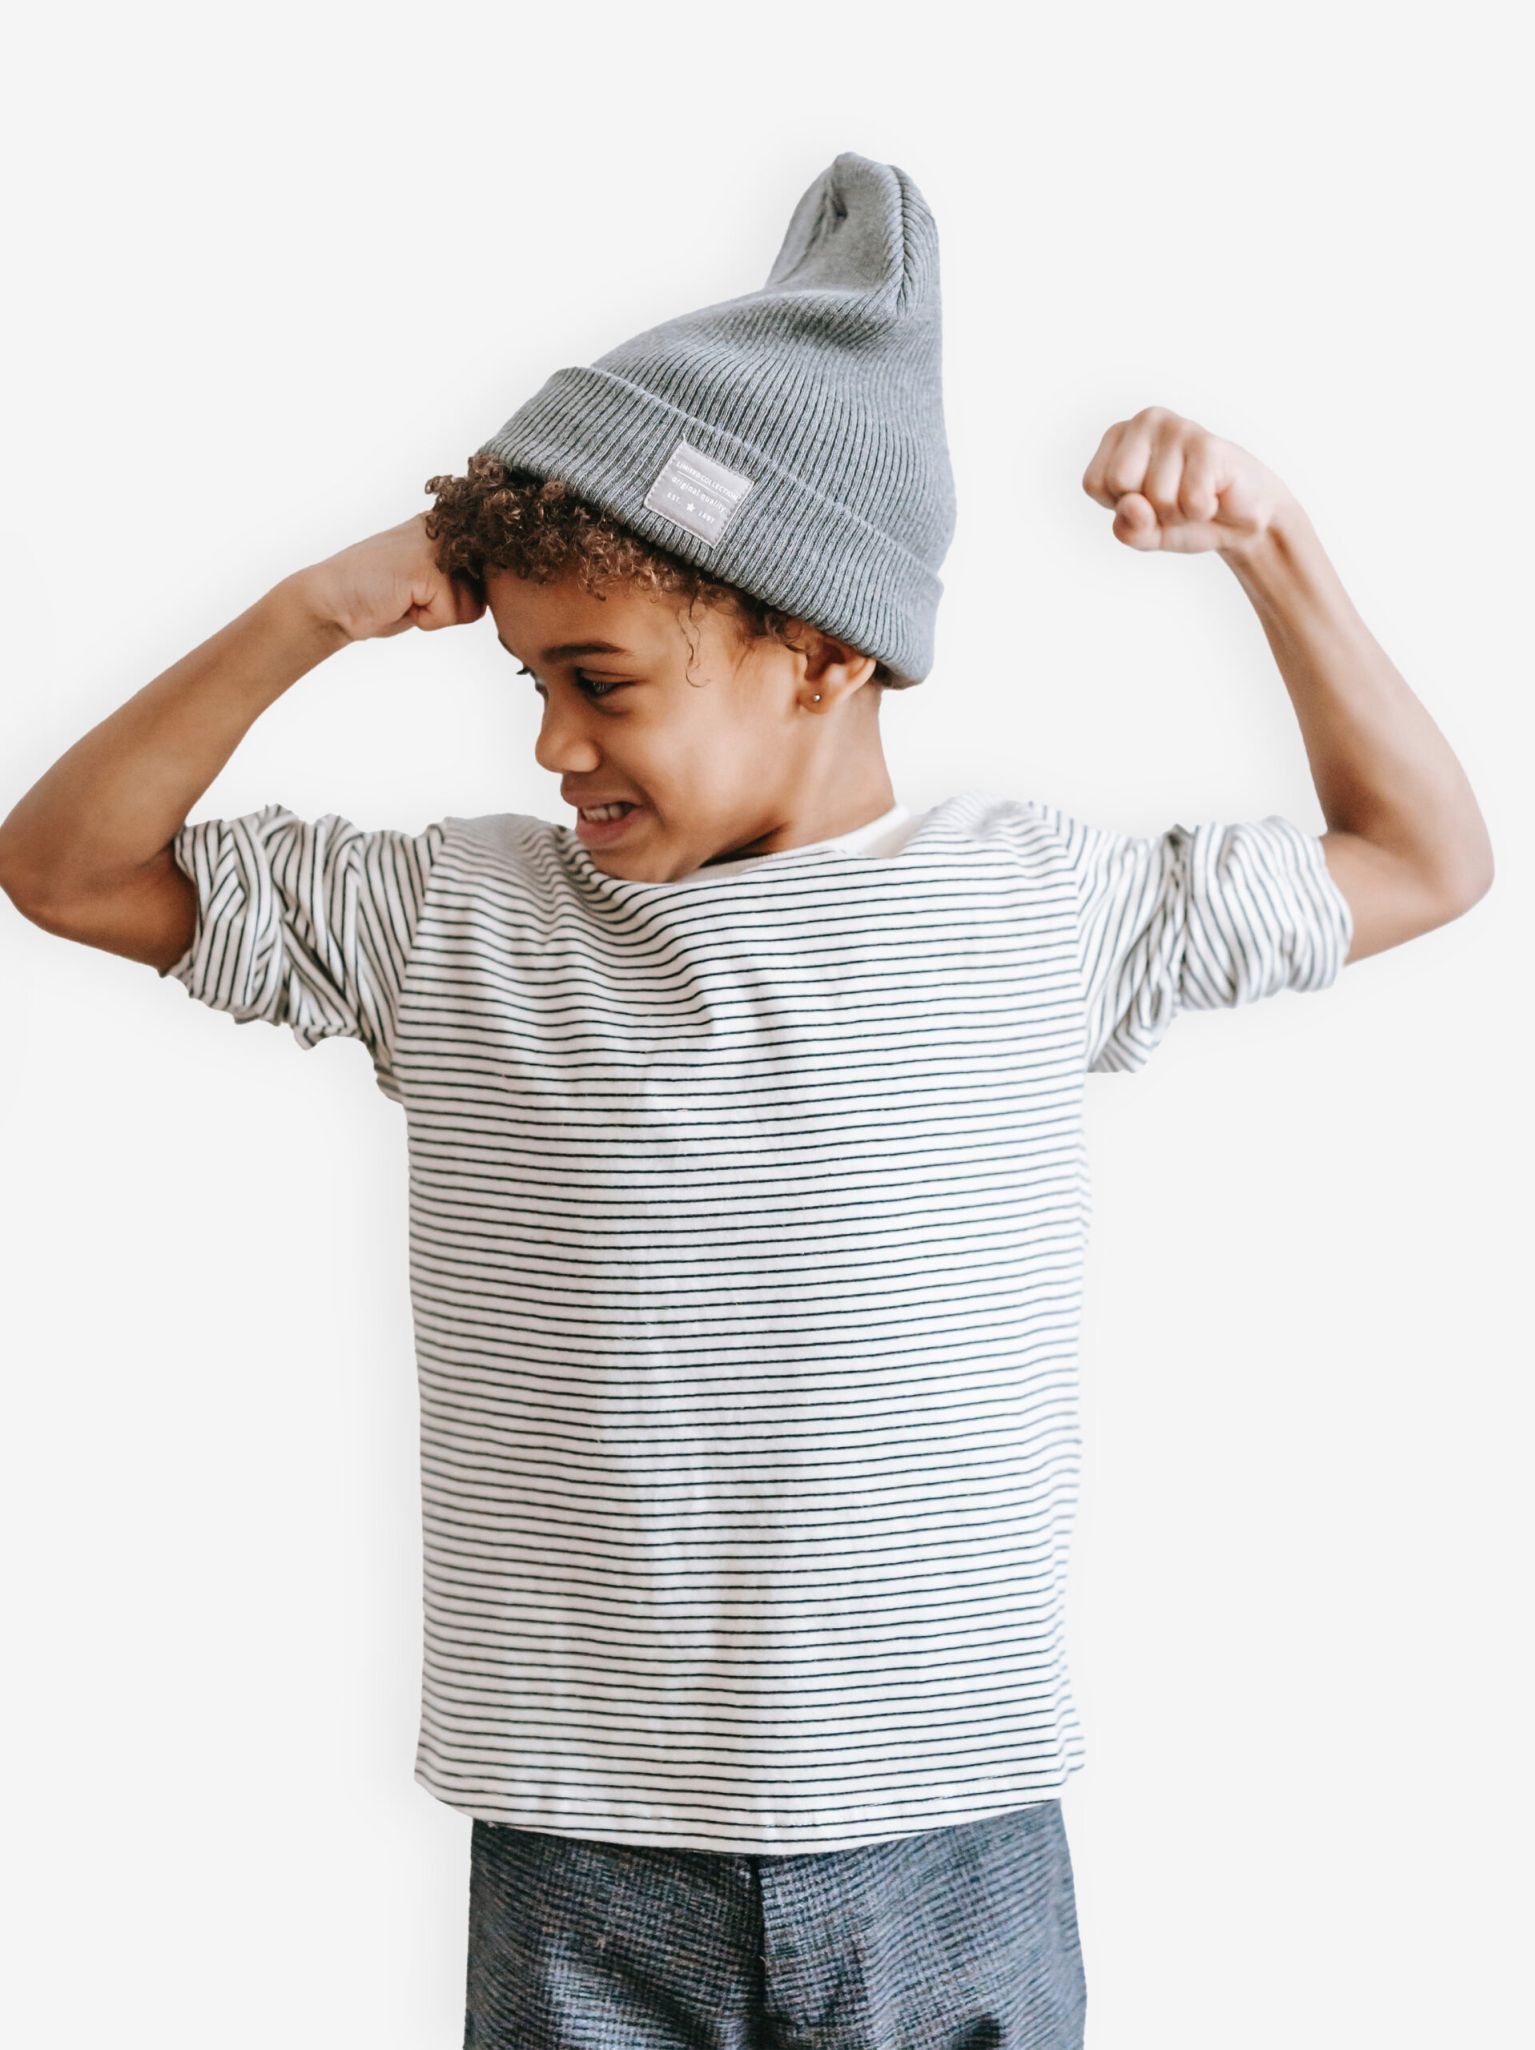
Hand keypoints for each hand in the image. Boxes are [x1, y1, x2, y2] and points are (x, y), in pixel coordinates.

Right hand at [290, 512, 487, 642]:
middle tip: (417, 594)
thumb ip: (468, 574)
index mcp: (451, 522)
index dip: (478, 585)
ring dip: (440, 613)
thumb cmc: (385, 594)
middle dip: (456, 604)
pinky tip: (401, 601)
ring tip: (408, 597)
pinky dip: (427, 620)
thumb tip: (512, 583)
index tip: (439, 586)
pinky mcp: (429, 568)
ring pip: (473, 605)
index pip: (497, 564)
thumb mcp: (434, 578)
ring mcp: (439, 544)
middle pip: (489, 589)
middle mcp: (449, 525)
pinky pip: (452, 615)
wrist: (334, 599)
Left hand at [1081, 405, 1295, 555]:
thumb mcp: (1144, 533)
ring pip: (1158, 497)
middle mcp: (1145, 420)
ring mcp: (1179, 427)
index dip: (1122, 506)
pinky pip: (1191, 501)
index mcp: (1118, 435)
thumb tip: (1132, 504)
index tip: (1146, 499)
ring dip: (1179, 513)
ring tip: (1195, 496)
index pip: (1095, 484)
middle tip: (1174, 498)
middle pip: (1120, 484)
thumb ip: (1127, 527)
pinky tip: (1214, 494)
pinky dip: (1202, 511)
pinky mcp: (1209, 444)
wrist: (1241, 520)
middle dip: (1149, 508)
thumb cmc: (1184, 517)